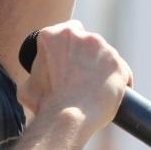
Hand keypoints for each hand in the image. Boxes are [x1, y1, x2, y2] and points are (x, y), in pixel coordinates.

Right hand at [18, 20, 132, 128]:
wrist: (68, 117)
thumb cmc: (45, 104)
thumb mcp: (27, 86)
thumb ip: (35, 75)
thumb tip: (37, 80)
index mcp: (54, 35)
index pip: (69, 31)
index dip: (70, 47)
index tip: (70, 62)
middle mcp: (82, 36)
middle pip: (89, 43)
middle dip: (87, 57)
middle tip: (81, 79)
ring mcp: (103, 48)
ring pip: (106, 57)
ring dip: (103, 69)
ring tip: (95, 90)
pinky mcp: (119, 64)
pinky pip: (123, 72)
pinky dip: (119, 83)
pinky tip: (112, 95)